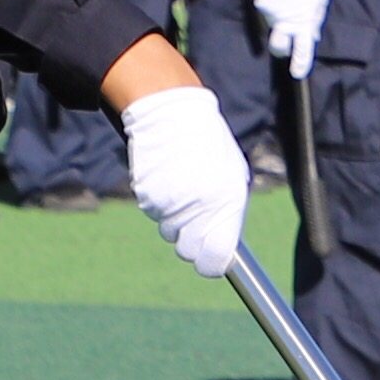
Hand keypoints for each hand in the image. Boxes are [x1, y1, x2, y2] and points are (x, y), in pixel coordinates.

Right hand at [120, 81, 249, 278]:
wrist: (174, 116)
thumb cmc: (208, 147)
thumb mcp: (231, 177)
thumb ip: (227, 213)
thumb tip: (224, 248)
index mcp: (228, 204)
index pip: (215, 257)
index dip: (211, 263)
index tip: (209, 260)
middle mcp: (200, 207)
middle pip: (188, 251)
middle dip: (189, 241)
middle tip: (192, 219)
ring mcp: (172, 203)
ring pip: (168, 232)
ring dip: (173, 218)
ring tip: (180, 184)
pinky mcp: (148, 196)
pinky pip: (153, 213)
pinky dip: (158, 202)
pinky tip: (165, 177)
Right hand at [250, 0, 327, 71]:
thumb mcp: (320, 1)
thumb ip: (314, 20)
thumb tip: (312, 35)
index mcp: (303, 22)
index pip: (302, 50)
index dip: (299, 64)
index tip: (297, 74)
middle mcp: (284, 22)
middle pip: (277, 47)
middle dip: (280, 49)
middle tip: (284, 45)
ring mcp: (269, 14)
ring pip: (272, 26)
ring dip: (279, 21)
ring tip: (286, 3)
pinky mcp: (259, 3)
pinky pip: (266, 10)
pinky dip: (272, 5)